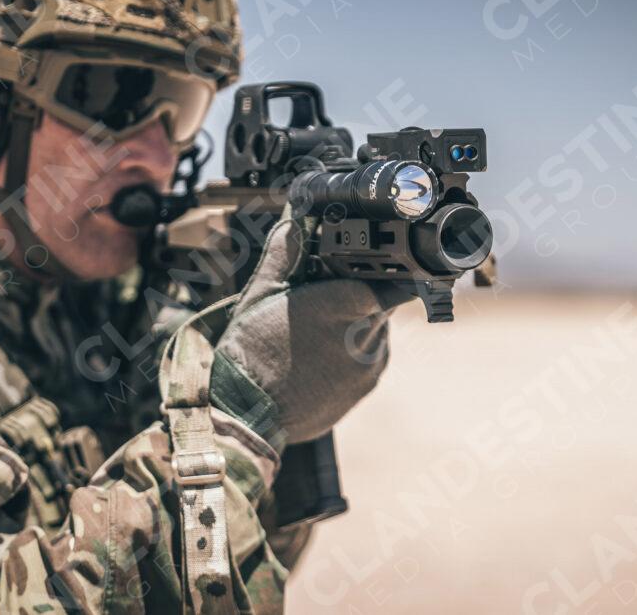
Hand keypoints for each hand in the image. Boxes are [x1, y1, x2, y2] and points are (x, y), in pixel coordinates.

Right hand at [212, 208, 414, 444]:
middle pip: (382, 301)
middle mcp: (365, 336)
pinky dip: (355, 350)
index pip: (390, 277)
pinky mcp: (365, 388)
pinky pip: (372, 357)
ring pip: (378, 329)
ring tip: (320, 329)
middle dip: (360, 293)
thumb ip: (283, 254)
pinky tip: (323, 354)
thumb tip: (294, 219)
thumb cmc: (249, 354)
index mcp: (344, 305)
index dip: (381, 268)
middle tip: (327, 296)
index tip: (369, 265)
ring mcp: (369, 366)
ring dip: (359, 322)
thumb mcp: (259, 295)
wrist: (245, 416)